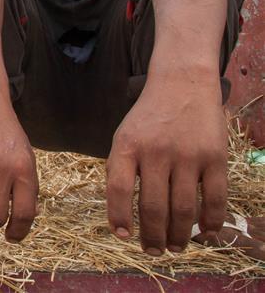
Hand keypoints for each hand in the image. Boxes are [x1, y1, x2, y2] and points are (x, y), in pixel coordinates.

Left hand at [106, 69, 227, 254]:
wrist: (182, 84)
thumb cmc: (149, 118)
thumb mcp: (123, 136)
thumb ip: (119, 169)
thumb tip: (120, 213)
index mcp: (128, 146)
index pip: (119, 190)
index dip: (119, 217)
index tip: (122, 235)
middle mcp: (157, 151)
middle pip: (154, 207)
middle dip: (153, 236)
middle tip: (153, 251)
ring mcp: (188, 155)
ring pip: (184, 209)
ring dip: (179, 235)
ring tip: (175, 246)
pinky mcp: (215, 157)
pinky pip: (215, 198)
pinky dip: (211, 221)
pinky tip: (204, 233)